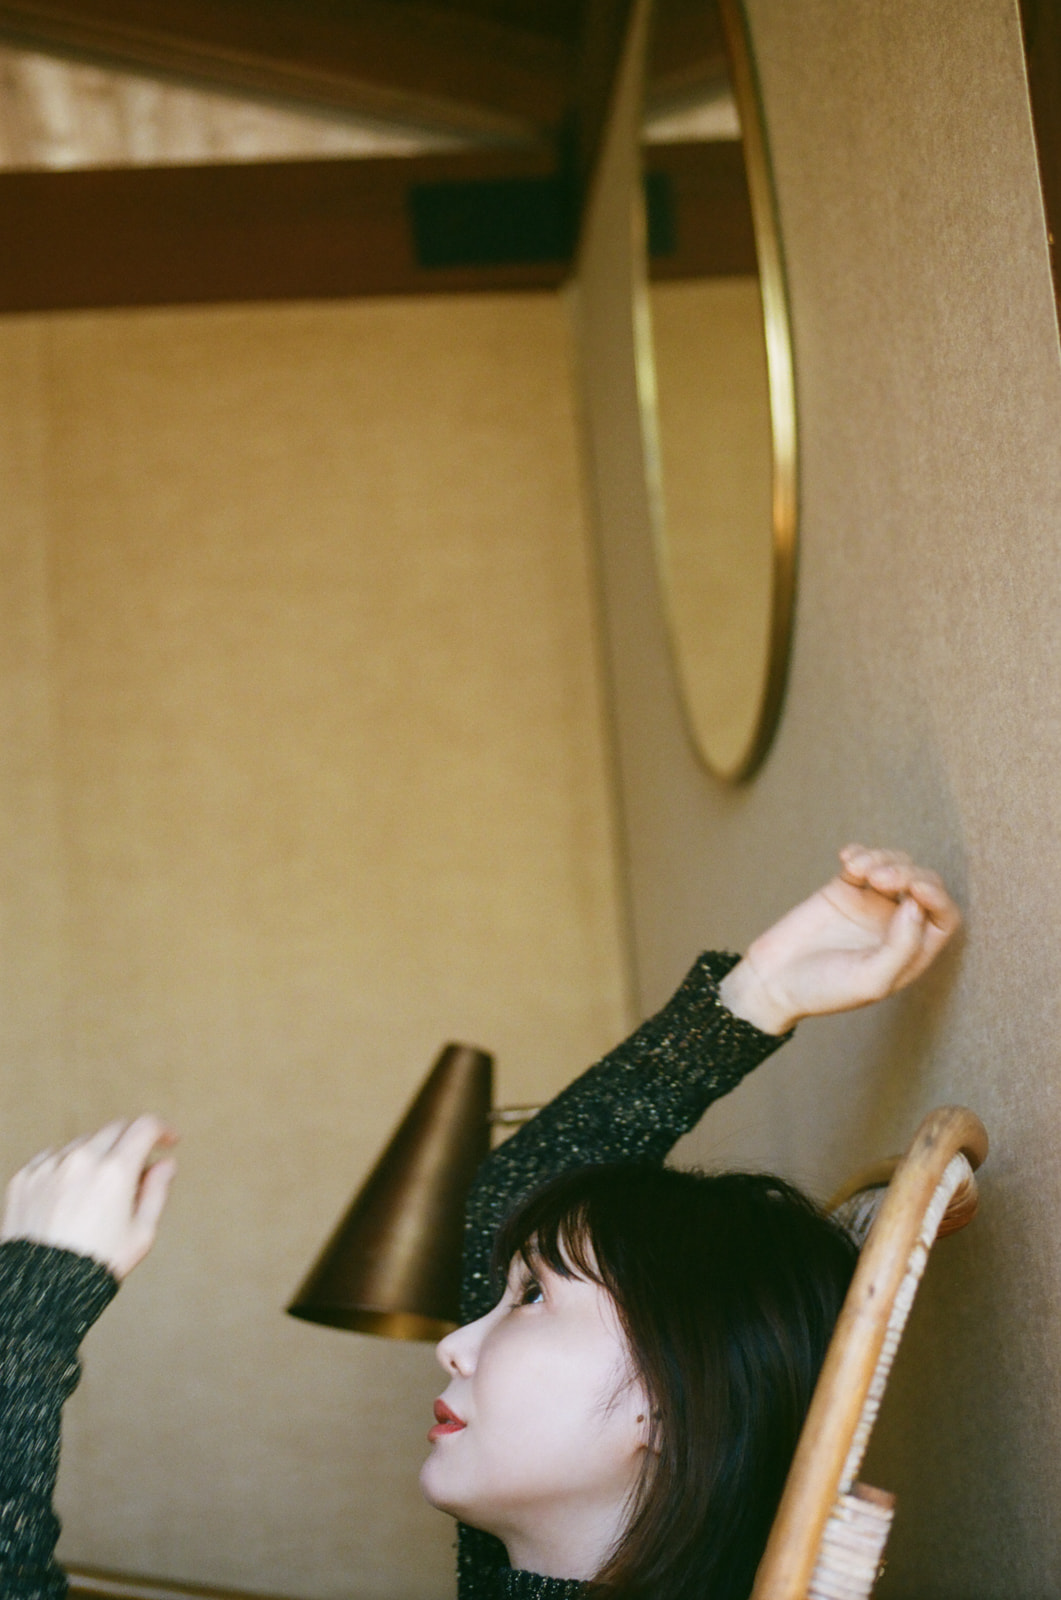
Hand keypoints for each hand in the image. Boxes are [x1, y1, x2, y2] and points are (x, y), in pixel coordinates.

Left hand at [1, 1116, 177, 1279]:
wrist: (42, 1288)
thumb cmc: (93, 1265)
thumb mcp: (141, 1234)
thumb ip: (157, 1191)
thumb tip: (165, 1165)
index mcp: (115, 1172)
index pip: (145, 1127)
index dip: (161, 1130)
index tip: (166, 1139)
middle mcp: (82, 1160)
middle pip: (115, 1129)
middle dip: (131, 1142)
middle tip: (133, 1169)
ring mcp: (50, 1166)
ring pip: (83, 1143)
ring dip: (97, 1155)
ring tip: (96, 1191)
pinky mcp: (25, 1177)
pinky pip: (51, 1157)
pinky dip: (65, 1167)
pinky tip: (68, 1194)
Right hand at [718, 845, 960, 1034]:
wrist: (772, 981)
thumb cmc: (824, 991)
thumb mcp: (871, 980)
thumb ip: (902, 947)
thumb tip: (917, 905)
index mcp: (911, 953)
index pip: (943, 917)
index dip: (937, 898)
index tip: (915, 890)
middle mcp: (896, 927)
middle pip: (923, 884)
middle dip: (908, 873)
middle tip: (880, 879)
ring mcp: (870, 906)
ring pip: (896, 866)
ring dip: (882, 858)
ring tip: (858, 869)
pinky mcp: (843, 890)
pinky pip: (862, 862)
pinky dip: (859, 854)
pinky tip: (846, 859)